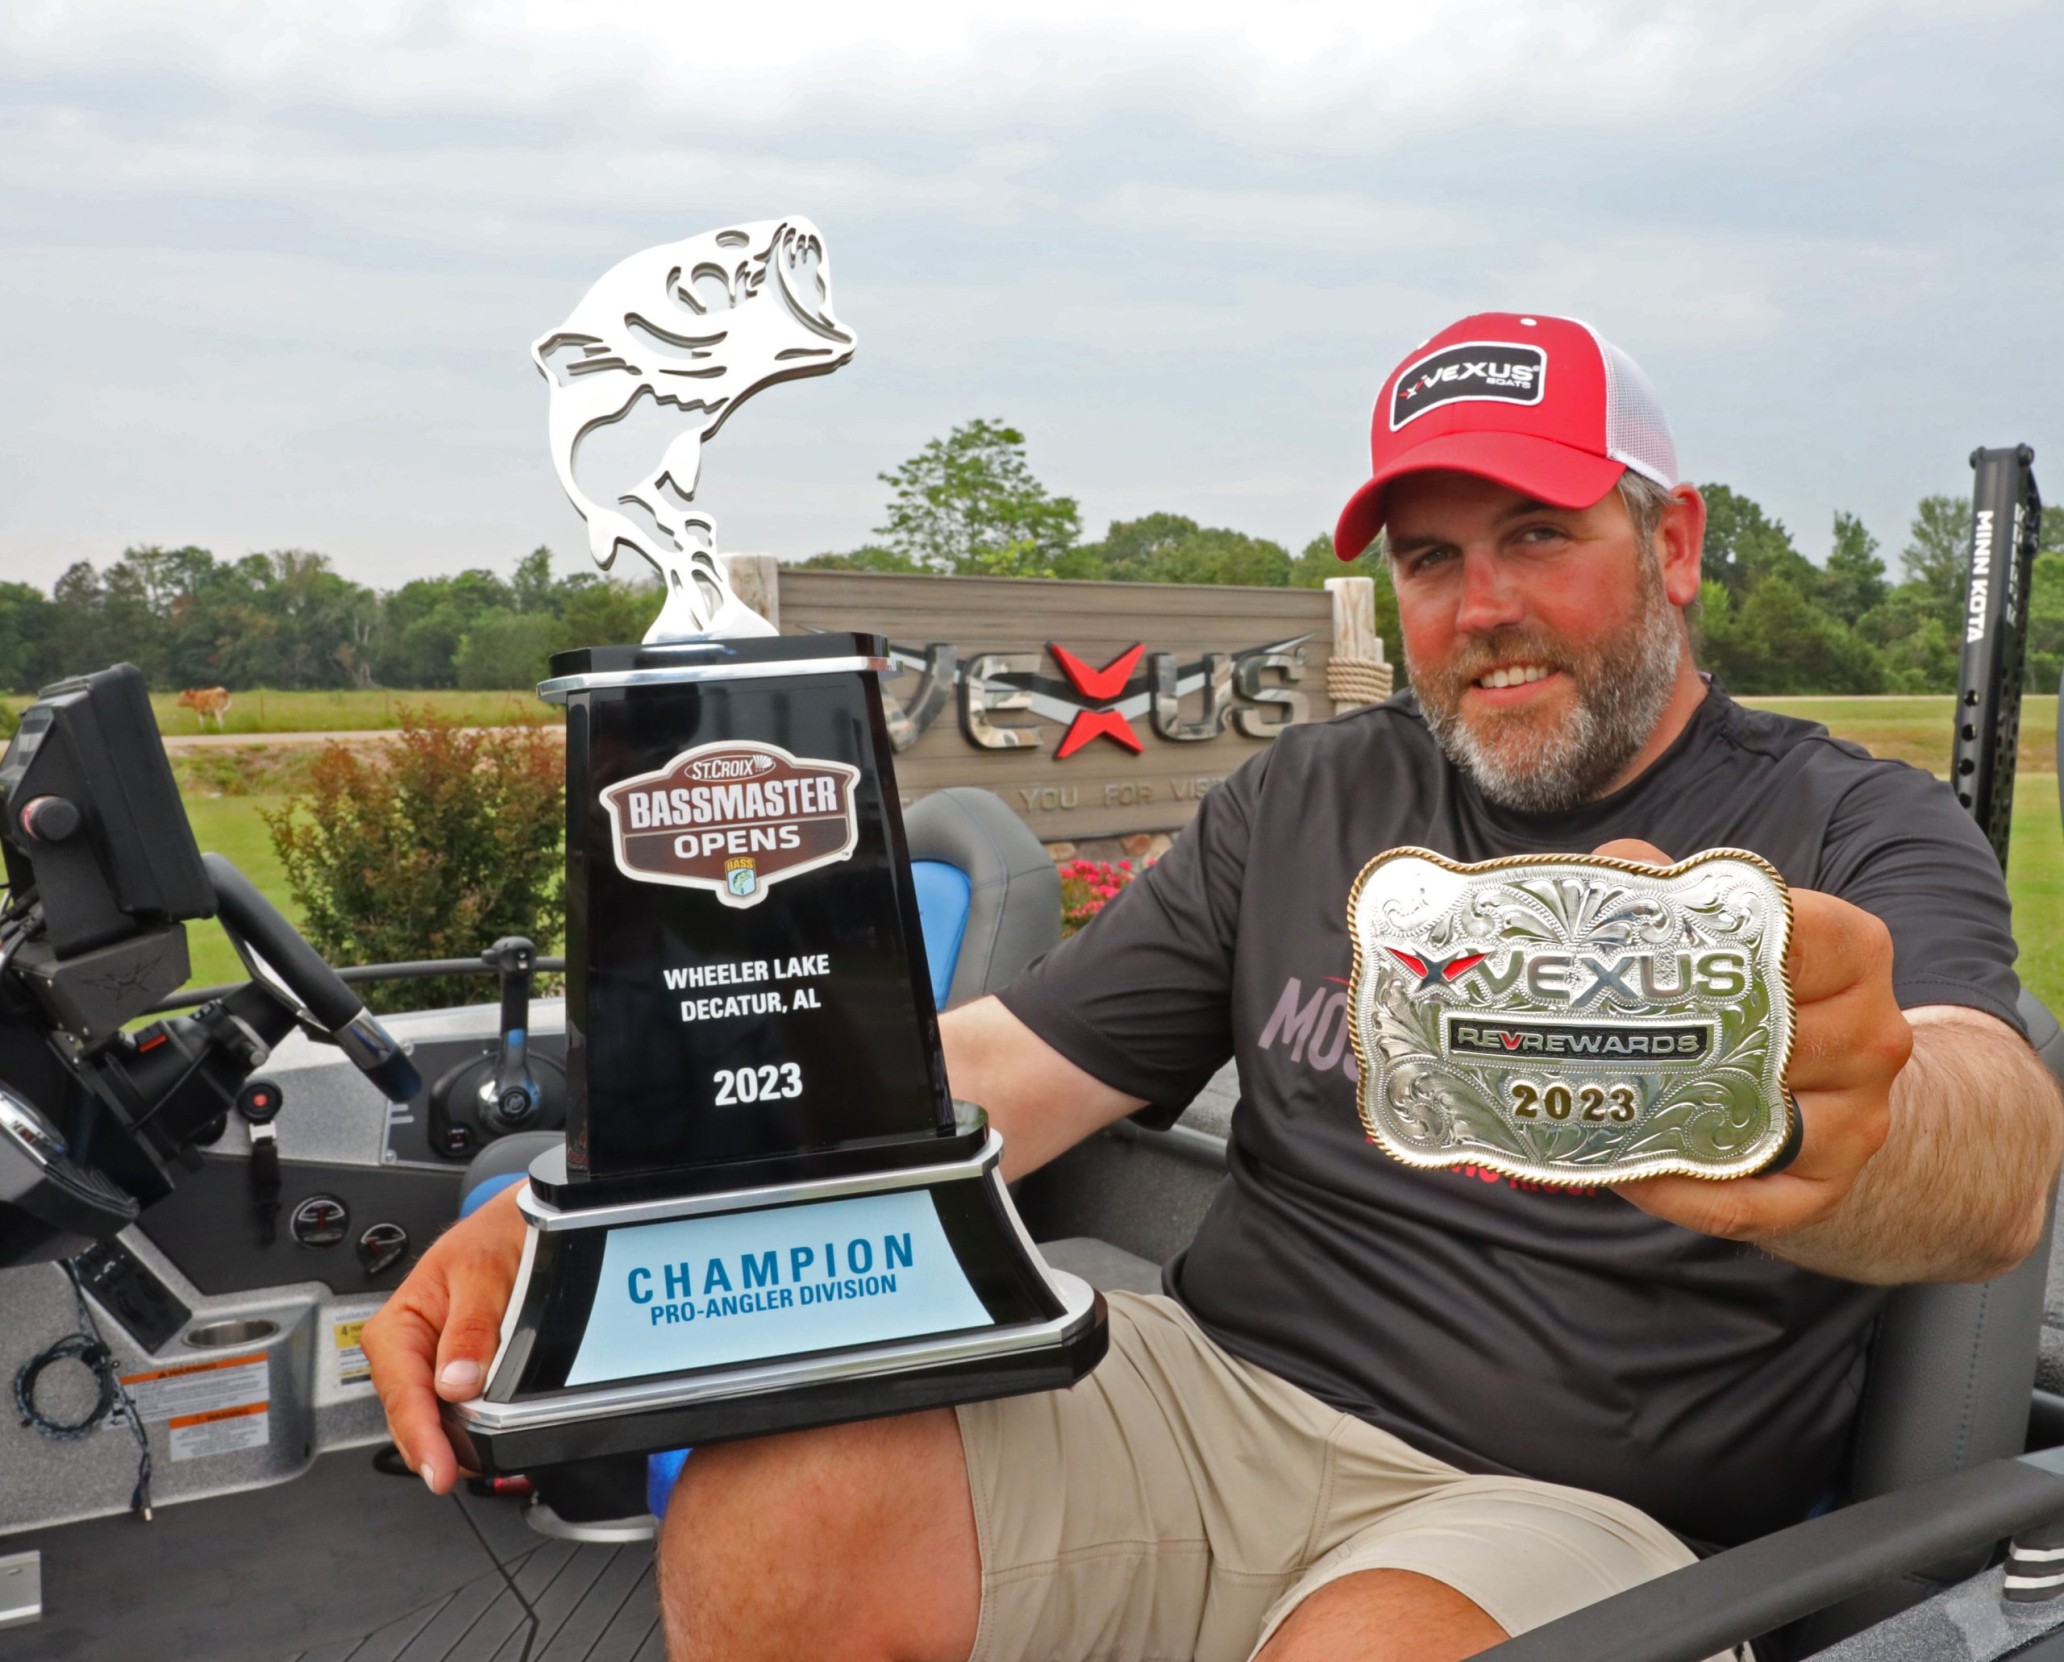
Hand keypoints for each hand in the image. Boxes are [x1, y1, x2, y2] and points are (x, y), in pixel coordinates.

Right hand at [361, 1182, 527, 1493]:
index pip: (402, 1393)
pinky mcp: (456, 1374)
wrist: (519, 1222)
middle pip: (412, 1416)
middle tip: (464, 1474)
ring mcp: (431, 1366)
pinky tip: (484, 1443)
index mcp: (397, 1325)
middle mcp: (407, 1351)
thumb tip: (457, 1381)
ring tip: (479, 1464)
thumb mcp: (484, 1273)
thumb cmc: (493, 1237)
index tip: (439, 1470)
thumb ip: (472, 1327)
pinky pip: (455, 1411)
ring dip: (452, 1444)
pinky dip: (467, 1431)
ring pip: (433, 1419)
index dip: (420, 1436)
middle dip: (434, 1450)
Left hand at [1597, 839, 1910, 1242]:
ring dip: (1674, 1124)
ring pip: (1763, 1125)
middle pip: (1771, 1039)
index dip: (1713, 950)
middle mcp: (1873, 1034)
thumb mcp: (1717, 916)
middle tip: (1591, 1041)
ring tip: (1597, 1105)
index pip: (1793, 939)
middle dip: (1682, 1043)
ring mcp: (1860, 1117)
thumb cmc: (1753, 983)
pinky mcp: (1831, 1185)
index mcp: (1853, 952)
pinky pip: (1753, 1201)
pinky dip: (1684, 1191)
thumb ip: (1663, 884)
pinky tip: (1628, 1171)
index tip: (1643, 962)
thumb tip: (1620, 870)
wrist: (1829, 1071)